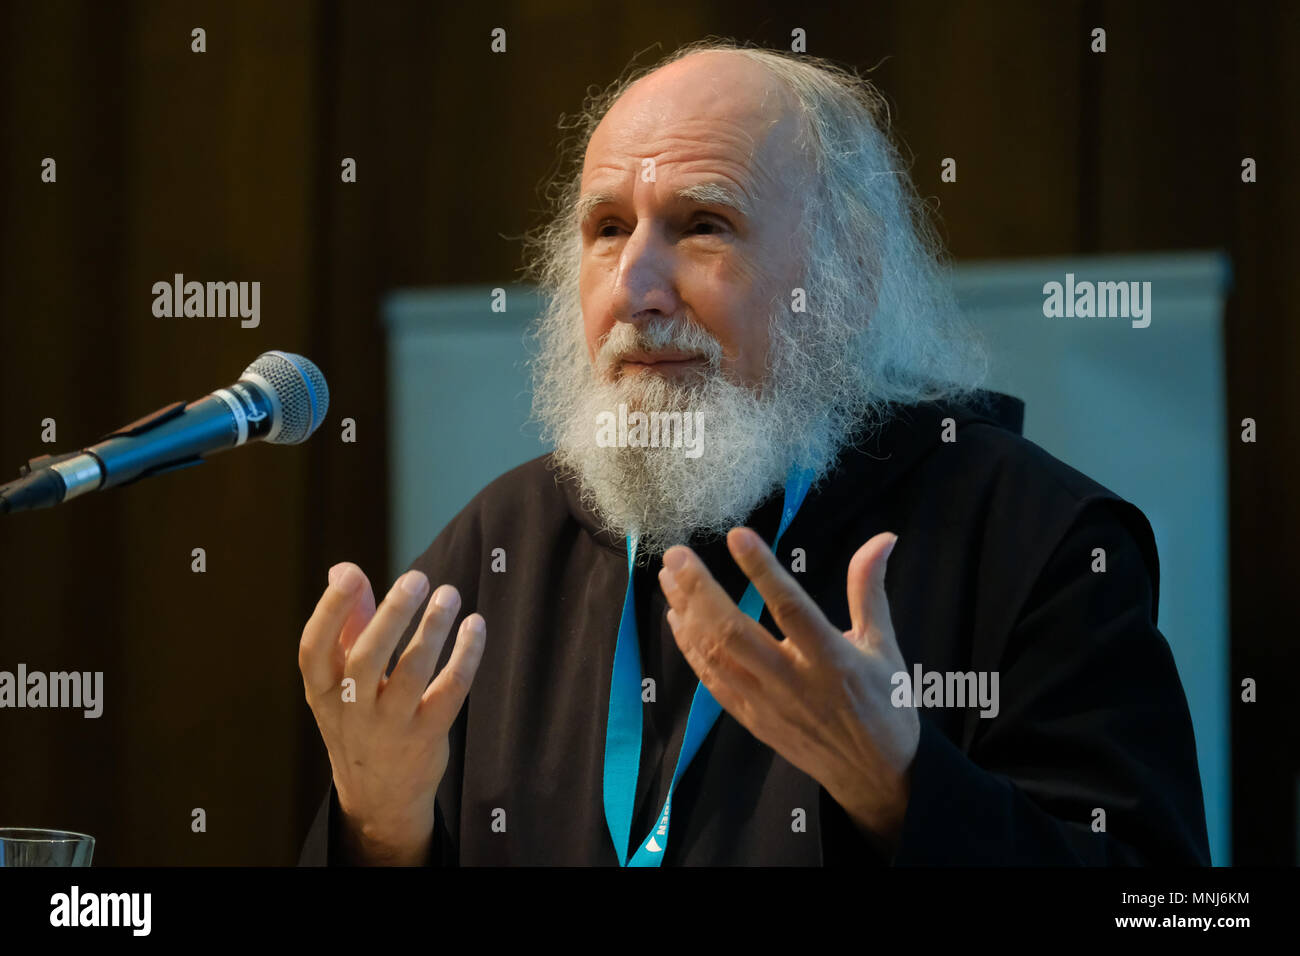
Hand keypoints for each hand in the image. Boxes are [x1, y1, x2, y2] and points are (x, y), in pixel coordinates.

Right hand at [298, 562, 485, 864]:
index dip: (329, 610)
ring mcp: (389, 728)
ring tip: (449, 595)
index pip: (314, 649)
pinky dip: (465, 657)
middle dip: (391, 615)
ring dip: (432, 631)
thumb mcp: (341, 682)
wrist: (378, 798)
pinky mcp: (426, 738)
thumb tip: (343, 569)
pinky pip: (449, 692)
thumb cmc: (359, 720)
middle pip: (366, 658)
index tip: (350, 574)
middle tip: (417, 578)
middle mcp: (351, 711)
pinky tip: (475, 627)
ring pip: (411, 675)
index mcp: (322, 691)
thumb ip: (349, 624)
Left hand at [657, 529, 917, 849]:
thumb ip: (869, 589)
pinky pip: (711, 681)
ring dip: (687, 614)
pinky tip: (676, 618)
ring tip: (669, 576)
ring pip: (716, 655)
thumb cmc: (884, 704)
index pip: (790, 607)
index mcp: (830, 658)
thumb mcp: (884, 644)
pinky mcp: (750, 718)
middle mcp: (792, 681)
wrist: (875, 776)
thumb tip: (882, 538)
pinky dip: (689, 648)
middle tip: (676, 555)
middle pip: (735, 633)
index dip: (762, 570)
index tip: (736, 535)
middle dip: (700, 592)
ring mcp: (766, 702)